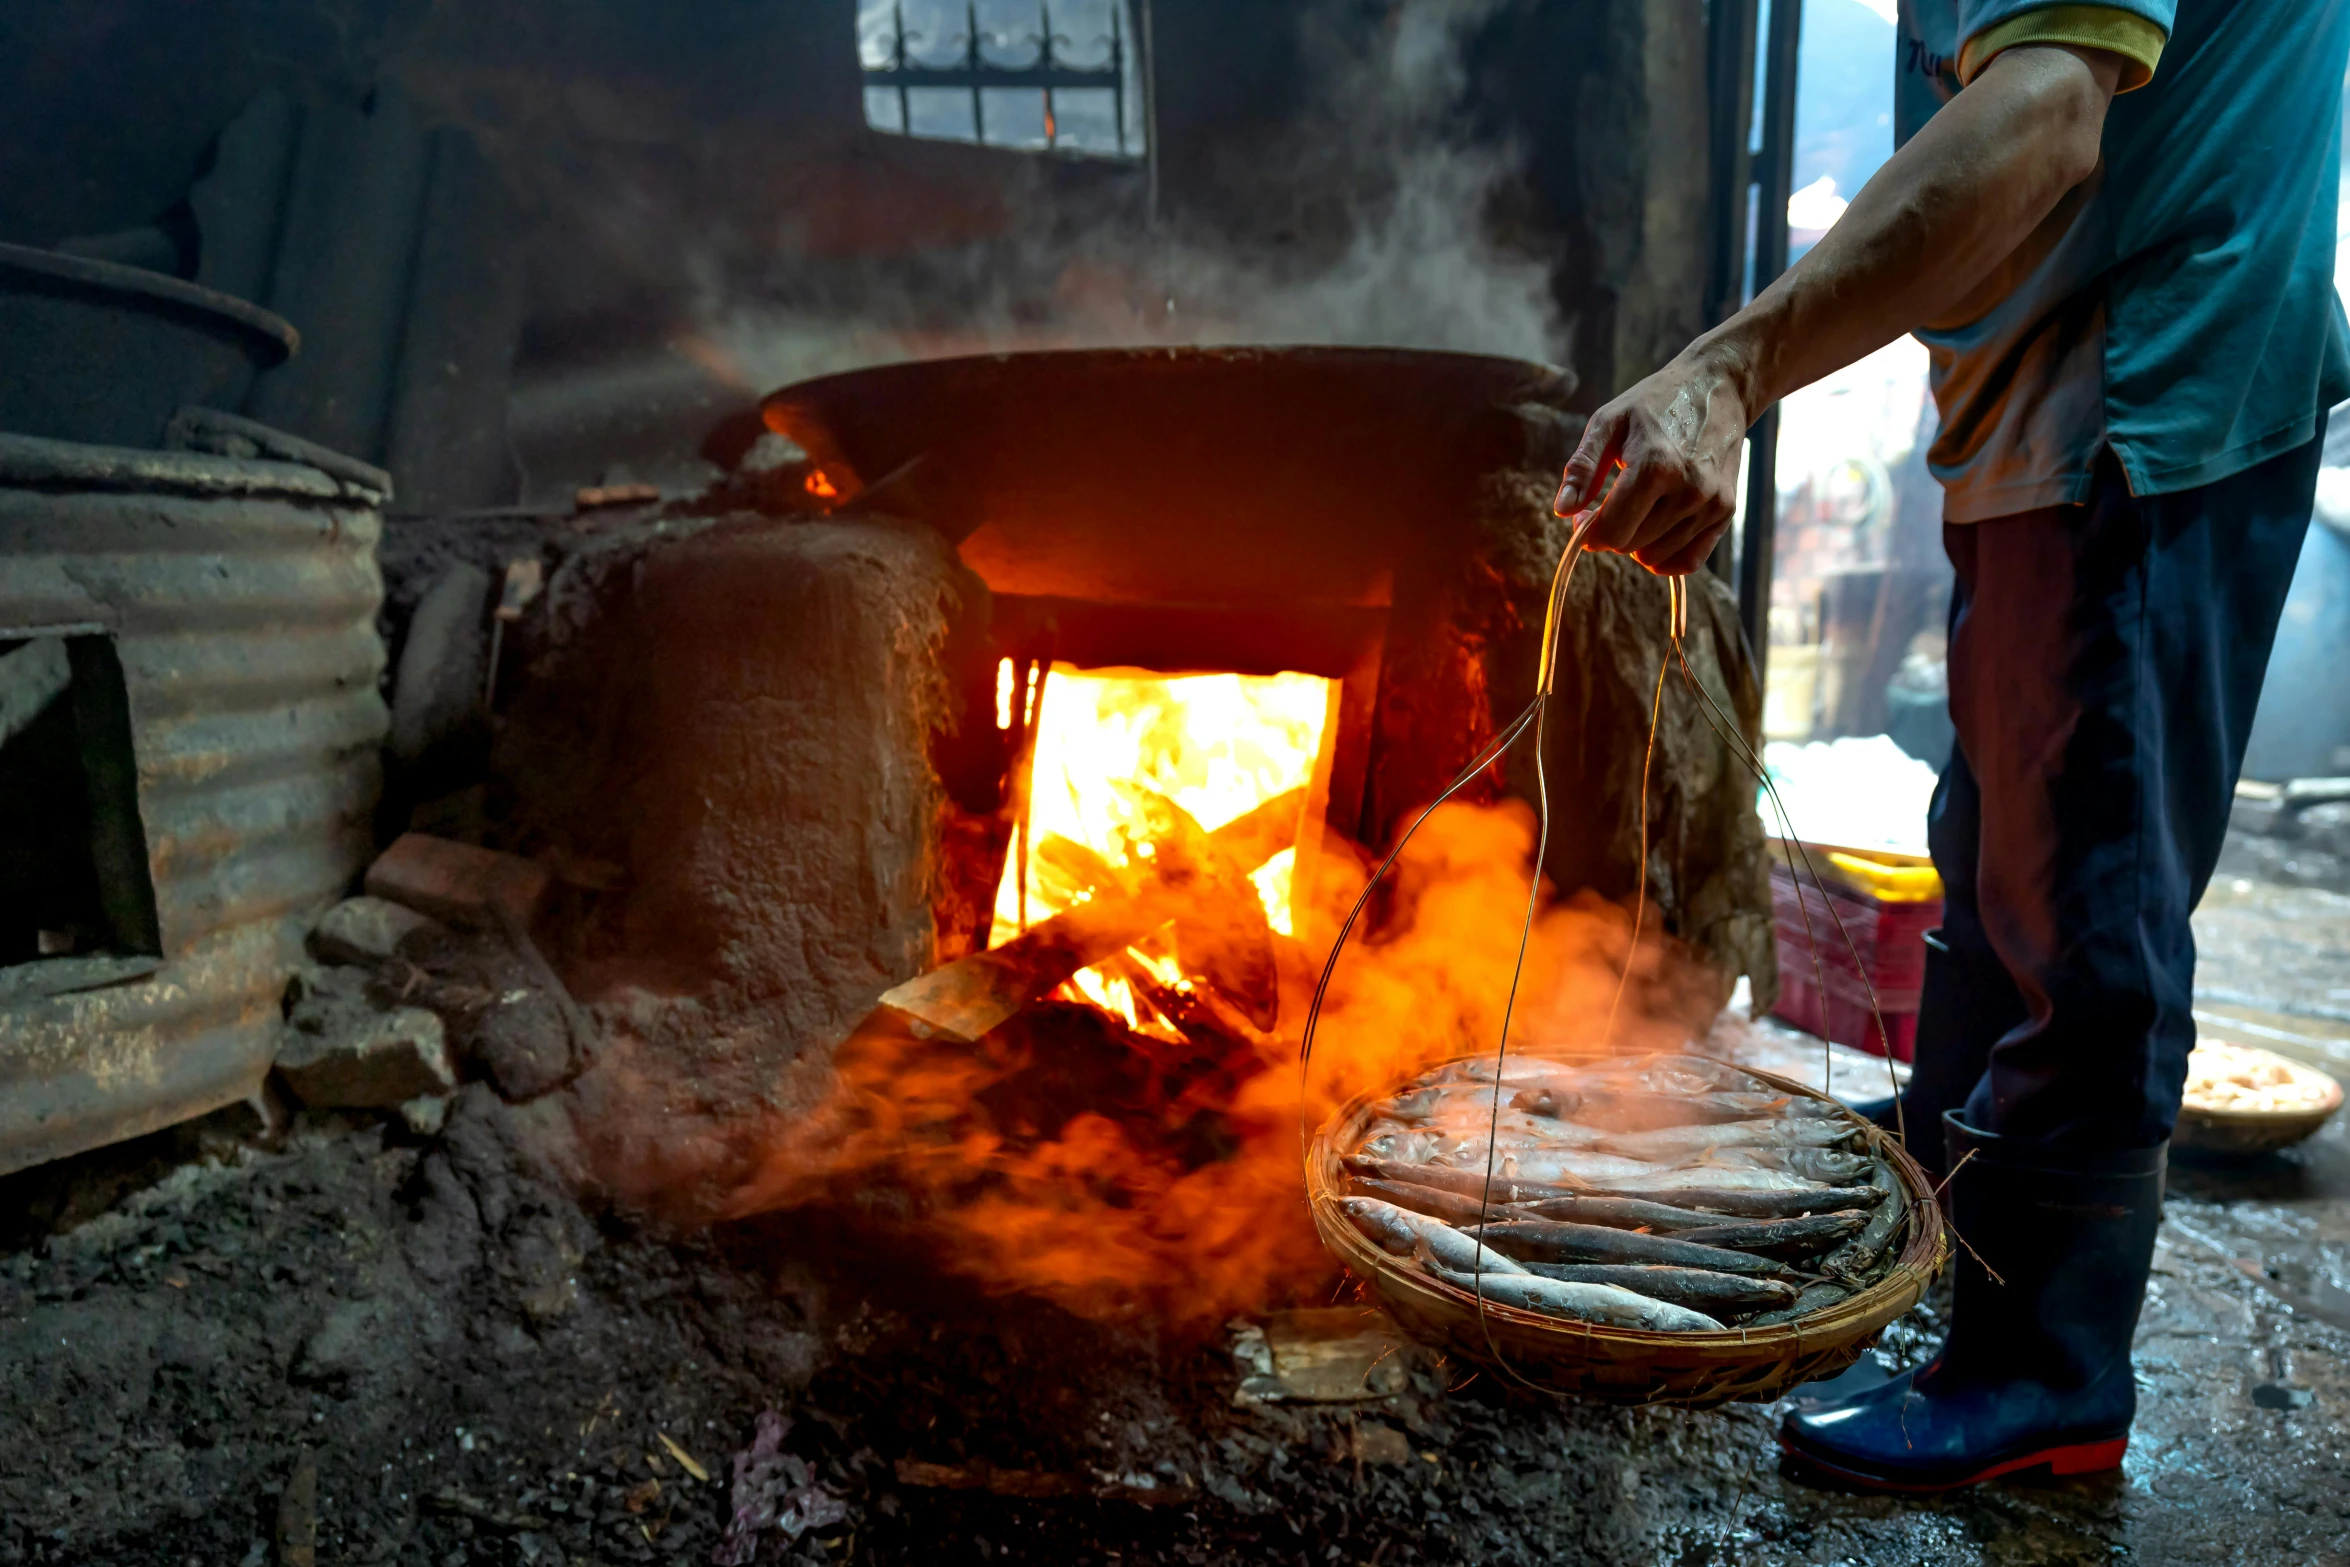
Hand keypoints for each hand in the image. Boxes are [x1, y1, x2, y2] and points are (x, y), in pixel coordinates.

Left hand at [1553, 345, 1754, 575]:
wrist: (1718, 387)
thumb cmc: (1655, 403)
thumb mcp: (1608, 422)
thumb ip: (1582, 468)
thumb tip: (1563, 511)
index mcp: (1654, 466)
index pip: (1611, 532)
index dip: (1589, 533)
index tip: (1584, 517)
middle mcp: (1688, 490)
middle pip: (1630, 545)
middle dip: (1610, 533)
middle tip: (1607, 507)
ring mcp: (1711, 503)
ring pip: (1655, 556)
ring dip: (1637, 542)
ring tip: (1636, 509)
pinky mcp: (1726, 511)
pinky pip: (1689, 561)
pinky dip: (1665, 557)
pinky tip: (1654, 533)